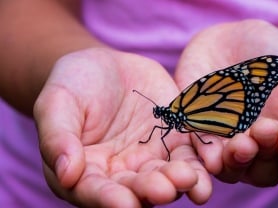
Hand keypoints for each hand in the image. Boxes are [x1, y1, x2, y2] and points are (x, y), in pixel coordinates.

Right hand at [33, 48, 211, 206]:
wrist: (105, 67)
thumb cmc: (73, 85)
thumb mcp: (57, 104)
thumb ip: (58, 138)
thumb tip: (65, 174)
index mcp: (87, 172)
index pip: (96, 192)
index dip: (109, 200)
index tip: (124, 204)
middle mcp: (122, 173)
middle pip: (138, 189)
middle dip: (151, 191)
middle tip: (164, 189)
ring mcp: (151, 158)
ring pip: (168, 176)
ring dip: (181, 182)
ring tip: (191, 180)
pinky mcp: (175, 140)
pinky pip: (190, 153)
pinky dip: (201, 161)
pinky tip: (212, 163)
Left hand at [175, 20, 277, 186]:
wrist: (241, 39)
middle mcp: (258, 151)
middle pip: (262, 173)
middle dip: (264, 157)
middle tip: (264, 129)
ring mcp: (226, 144)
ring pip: (229, 168)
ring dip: (235, 161)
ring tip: (240, 143)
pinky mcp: (198, 131)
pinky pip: (198, 149)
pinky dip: (204, 153)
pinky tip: (210, 152)